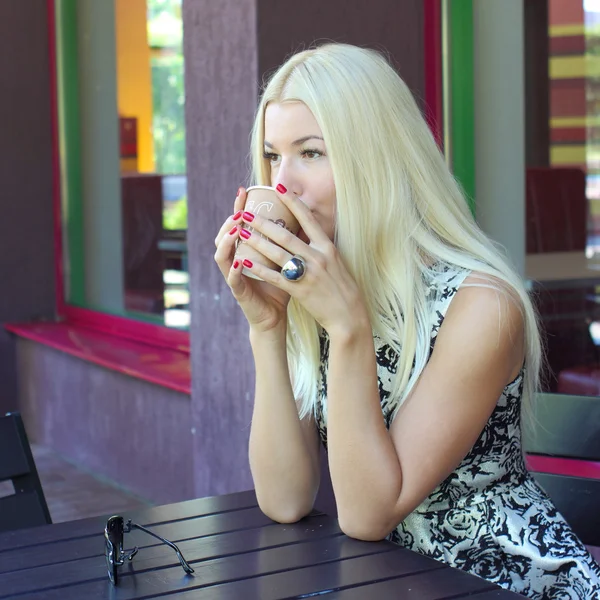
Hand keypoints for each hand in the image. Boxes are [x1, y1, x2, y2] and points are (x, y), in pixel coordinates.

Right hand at [214, 188, 290, 333]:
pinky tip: (237, 260)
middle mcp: (235, 261)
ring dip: (227, 241)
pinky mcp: (239, 293)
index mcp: (245, 251)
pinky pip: (232, 279)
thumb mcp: (284, 260)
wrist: (275, 317)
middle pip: (224, 236)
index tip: (243, 191)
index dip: (238, 208)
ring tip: (235, 229)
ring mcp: (234, 276)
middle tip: (238, 210)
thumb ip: (289, 241)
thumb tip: (305, 216)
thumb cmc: (281, 287)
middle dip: (229, 220)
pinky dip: (233, 269)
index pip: (238, 224)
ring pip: (222, 255)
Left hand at [236, 185, 368, 337]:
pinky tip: (244, 262)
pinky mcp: (299, 289)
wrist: (349, 315)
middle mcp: (317, 256)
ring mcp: (308, 272)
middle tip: (245, 213)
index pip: (307, 218)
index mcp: (327, 246)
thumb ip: (320, 247)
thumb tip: (307, 231)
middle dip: (263, 223)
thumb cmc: (342, 288)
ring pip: (276, 253)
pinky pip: (274, 276)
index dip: (292, 201)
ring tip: (241, 232)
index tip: (278, 187)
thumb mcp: (336, 261)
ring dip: (256, 241)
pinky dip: (258, 269)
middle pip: (285, 235)